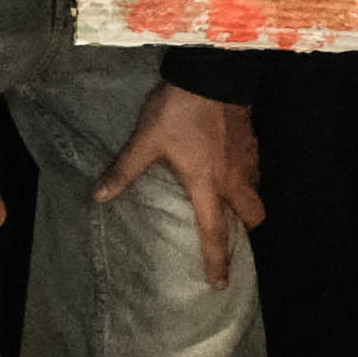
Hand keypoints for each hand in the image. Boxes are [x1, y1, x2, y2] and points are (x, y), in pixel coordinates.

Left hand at [94, 83, 262, 286]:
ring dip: (247, 198)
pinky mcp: (252, 138)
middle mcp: (233, 177)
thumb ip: (125, 170)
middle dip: (246, 227)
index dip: (217, 260)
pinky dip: (247, 172)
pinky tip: (231, 161)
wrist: (210, 73)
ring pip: (257, 189)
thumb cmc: (178, 112)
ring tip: (230, 195)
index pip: (214, 232)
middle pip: (253, 215)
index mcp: (207, 185)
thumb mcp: (146, 141)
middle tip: (232, 228)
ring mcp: (247, 157)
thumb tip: (100, 196)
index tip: (221, 282)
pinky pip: (255, 166)